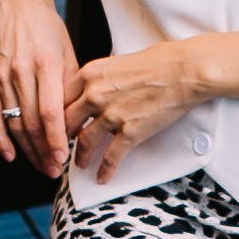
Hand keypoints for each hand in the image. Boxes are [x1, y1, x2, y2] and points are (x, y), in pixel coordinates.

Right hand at [0, 0, 78, 178]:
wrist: (17, 6)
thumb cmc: (48, 31)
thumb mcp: (68, 54)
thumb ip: (70, 89)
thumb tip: (76, 125)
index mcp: (45, 64)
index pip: (50, 112)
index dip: (56, 139)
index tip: (64, 158)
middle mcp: (21, 72)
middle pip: (31, 123)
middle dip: (43, 151)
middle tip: (54, 170)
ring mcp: (2, 77)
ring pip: (13, 124)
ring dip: (27, 150)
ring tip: (40, 166)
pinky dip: (0, 139)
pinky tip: (10, 155)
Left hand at [65, 44, 203, 181]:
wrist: (183, 70)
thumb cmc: (157, 61)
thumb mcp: (116, 61)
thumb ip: (99, 78)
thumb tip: (92, 90)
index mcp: (90, 74)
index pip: (60, 98)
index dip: (54, 115)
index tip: (55, 124)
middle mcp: (95, 95)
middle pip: (65, 122)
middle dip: (60, 138)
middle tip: (60, 147)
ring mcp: (112, 115)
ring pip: (84, 143)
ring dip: (80, 157)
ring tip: (79, 164)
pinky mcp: (130, 131)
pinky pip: (111, 157)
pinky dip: (105, 170)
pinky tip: (103, 177)